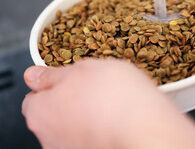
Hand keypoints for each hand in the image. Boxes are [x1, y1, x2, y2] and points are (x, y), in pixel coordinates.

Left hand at [22, 59, 194, 148]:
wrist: (145, 126)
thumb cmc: (114, 96)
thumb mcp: (81, 69)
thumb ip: (53, 74)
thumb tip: (34, 75)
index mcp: (40, 111)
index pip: (34, 96)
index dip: (54, 84)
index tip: (70, 78)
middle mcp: (50, 137)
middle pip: (54, 112)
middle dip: (70, 98)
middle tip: (93, 86)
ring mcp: (71, 147)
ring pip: (74, 124)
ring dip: (86, 112)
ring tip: (109, 100)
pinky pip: (90, 135)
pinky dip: (99, 126)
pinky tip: (116, 115)